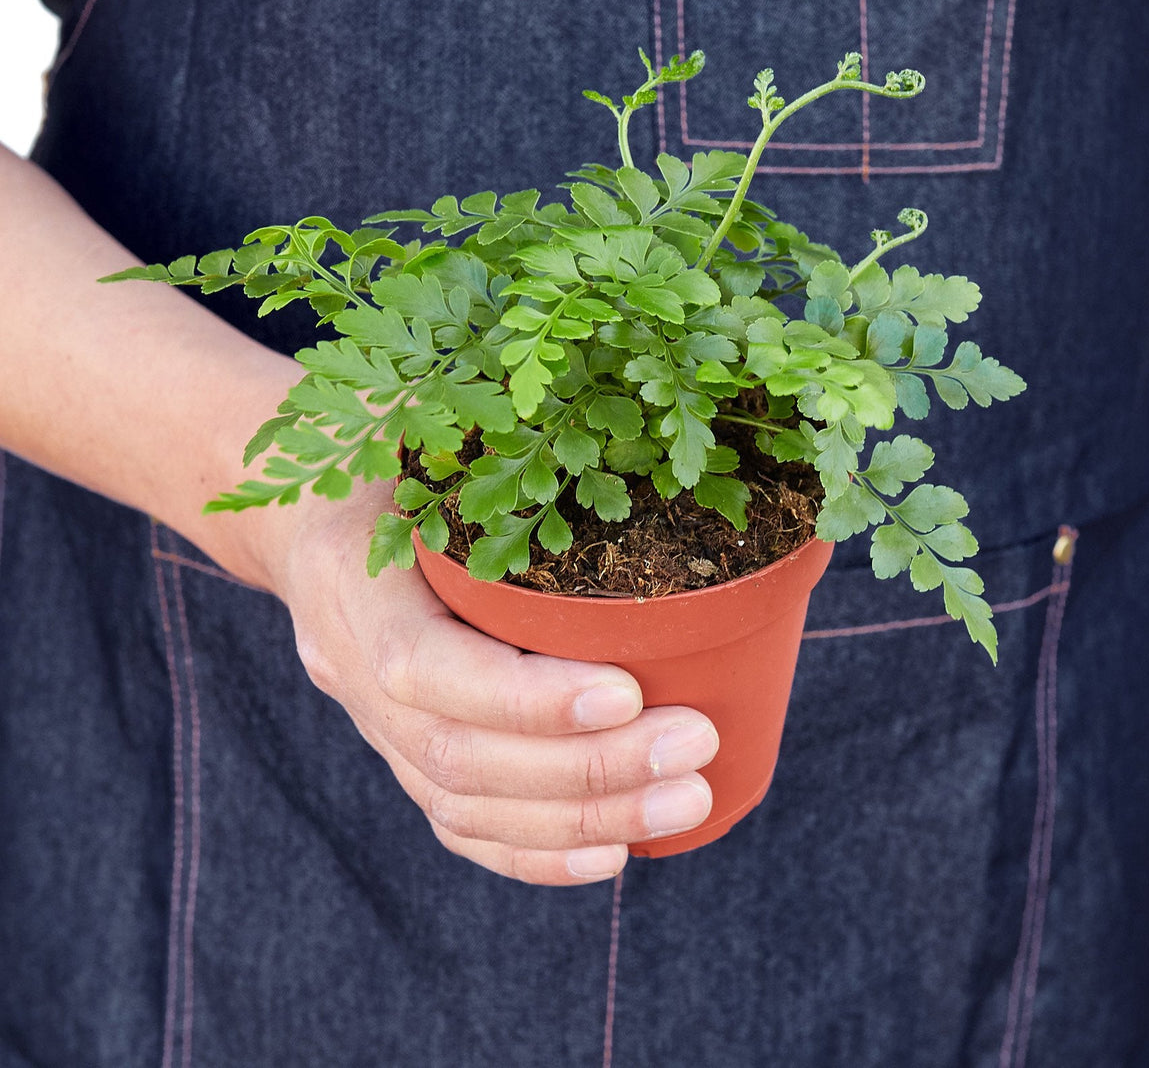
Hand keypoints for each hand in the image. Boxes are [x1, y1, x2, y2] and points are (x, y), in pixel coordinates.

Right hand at [266, 481, 719, 884]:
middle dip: (588, 768)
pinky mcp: (402, 755)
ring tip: (686, 800)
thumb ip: (493, 454)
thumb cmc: (392, 460)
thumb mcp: (425, 435)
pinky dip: (536, 852)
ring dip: (584, 818)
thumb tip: (637, 459)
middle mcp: (350, 668)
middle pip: (460, 755)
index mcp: (352, 584)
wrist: (312, 520)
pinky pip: (458, 824)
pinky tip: (611, 853)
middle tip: (695, 748)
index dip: (525, 697)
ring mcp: (374, 725)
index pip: (426, 667)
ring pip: (465, 803)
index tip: (629, 692)